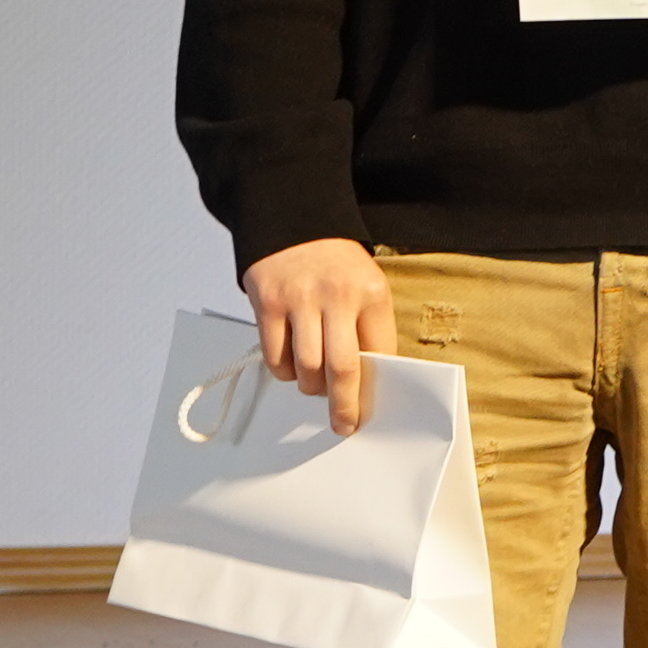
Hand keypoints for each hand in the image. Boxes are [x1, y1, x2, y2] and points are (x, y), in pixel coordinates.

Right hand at [246, 236, 398, 436]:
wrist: (296, 223)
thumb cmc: (335, 265)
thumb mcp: (366, 286)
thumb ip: (367, 327)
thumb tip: (366, 379)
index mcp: (371, 293)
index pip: (379, 354)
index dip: (373, 385)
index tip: (369, 406)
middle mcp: (336, 296)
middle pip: (343, 369)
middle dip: (344, 405)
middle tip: (343, 424)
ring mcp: (300, 299)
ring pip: (306, 368)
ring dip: (310, 387)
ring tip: (314, 383)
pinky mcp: (267, 303)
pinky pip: (275, 356)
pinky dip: (284, 372)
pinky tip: (291, 365)